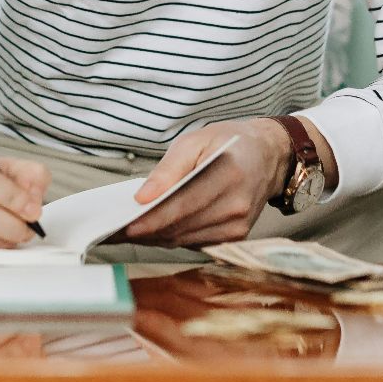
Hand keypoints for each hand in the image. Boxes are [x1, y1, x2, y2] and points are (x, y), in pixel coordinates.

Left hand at [120, 118, 290, 247]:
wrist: (269, 156)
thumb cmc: (229, 143)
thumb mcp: (196, 139)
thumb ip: (169, 169)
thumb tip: (143, 197)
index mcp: (228, 174)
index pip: (181, 205)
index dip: (151, 219)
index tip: (124, 226)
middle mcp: (236, 206)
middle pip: (181, 227)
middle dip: (145, 231)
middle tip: (113, 232)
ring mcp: (238, 225)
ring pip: (185, 239)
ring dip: (155, 238)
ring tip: (125, 232)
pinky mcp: (236, 236)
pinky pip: (195, 242)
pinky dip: (172, 237)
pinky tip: (152, 232)